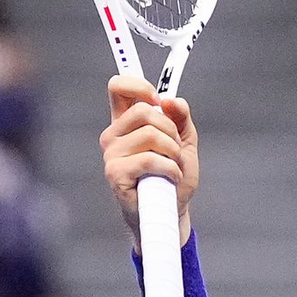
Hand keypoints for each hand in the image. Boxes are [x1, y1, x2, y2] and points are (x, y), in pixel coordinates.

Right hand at [100, 76, 198, 243]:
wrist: (170, 211)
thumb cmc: (173, 177)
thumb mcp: (184, 142)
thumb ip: (180, 118)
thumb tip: (172, 100)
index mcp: (126, 123)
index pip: (119, 88)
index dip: (138, 85)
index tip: (157, 99)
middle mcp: (114, 135)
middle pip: (145, 111)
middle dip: (171, 130)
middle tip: (175, 150)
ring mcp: (112, 154)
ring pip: (151, 135)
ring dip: (174, 152)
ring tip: (173, 167)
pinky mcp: (115, 173)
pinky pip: (150, 159)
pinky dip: (170, 169)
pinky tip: (171, 178)